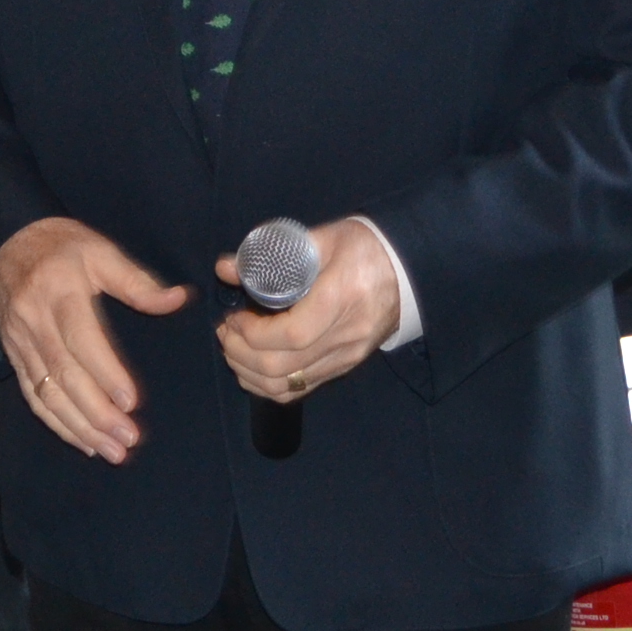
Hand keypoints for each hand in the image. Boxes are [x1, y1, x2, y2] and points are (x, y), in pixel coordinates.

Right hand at [0, 217, 188, 464]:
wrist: (3, 243)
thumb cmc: (60, 247)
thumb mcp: (99, 251)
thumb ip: (136, 280)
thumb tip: (178, 299)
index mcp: (59, 292)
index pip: (81, 340)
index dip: (105, 374)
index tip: (131, 402)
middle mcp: (35, 321)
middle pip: (64, 375)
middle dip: (96, 413)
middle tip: (128, 439)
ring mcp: (21, 342)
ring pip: (47, 393)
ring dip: (78, 427)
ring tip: (111, 451)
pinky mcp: (14, 356)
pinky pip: (32, 396)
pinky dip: (56, 423)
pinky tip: (83, 442)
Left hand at [211, 222, 400, 401]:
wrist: (406, 271)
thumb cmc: (362, 248)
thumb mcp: (322, 239)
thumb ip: (271, 253)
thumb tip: (225, 267)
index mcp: (340, 299)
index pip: (290, 335)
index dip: (252, 333)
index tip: (234, 316)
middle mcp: (345, 337)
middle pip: (282, 367)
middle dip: (241, 353)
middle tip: (225, 331)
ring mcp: (346, 358)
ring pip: (287, 386)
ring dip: (248, 372)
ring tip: (232, 347)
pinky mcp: (344, 367)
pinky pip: (299, 390)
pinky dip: (267, 385)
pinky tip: (250, 367)